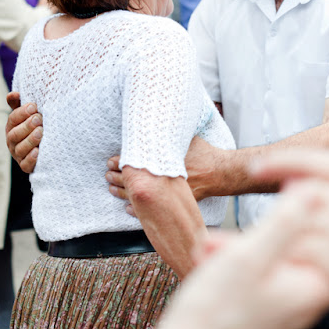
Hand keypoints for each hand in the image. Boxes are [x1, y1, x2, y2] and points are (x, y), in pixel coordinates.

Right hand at [5, 92, 42, 173]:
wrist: (49, 147)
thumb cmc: (37, 126)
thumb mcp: (30, 115)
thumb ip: (20, 104)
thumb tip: (14, 94)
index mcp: (12, 127)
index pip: (12, 119)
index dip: (22, 112)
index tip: (34, 106)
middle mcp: (12, 141)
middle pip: (15, 134)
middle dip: (26, 126)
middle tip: (39, 119)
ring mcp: (19, 155)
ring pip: (20, 149)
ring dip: (30, 140)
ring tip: (41, 132)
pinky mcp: (26, 166)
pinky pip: (26, 164)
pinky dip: (31, 159)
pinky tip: (38, 151)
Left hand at [106, 137, 228, 208]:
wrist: (220, 172)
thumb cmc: (204, 153)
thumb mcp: (186, 138)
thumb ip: (170, 133)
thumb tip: (158, 119)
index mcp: (160, 160)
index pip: (131, 161)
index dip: (118, 161)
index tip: (110, 161)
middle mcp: (160, 177)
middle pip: (131, 178)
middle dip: (116, 177)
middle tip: (107, 174)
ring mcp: (166, 192)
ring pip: (137, 194)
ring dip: (122, 192)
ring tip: (112, 189)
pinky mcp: (172, 202)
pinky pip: (150, 208)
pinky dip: (137, 209)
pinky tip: (129, 208)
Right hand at [126, 185, 328, 328]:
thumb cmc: (215, 308)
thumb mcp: (249, 255)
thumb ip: (286, 221)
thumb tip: (318, 188)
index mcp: (316, 287)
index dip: (317, 206)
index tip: (284, 189)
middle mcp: (310, 299)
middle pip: (308, 243)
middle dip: (272, 224)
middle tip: (236, 225)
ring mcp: (290, 305)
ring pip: (281, 254)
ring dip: (248, 241)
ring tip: (210, 247)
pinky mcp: (270, 307)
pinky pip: (264, 270)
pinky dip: (241, 259)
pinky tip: (209, 257)